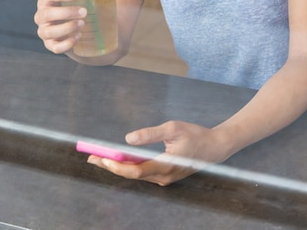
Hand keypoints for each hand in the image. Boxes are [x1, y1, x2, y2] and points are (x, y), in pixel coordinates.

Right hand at [34, 0, 85, 53]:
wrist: (72, 30)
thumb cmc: (75, 10)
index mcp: (46, 1)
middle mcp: (41, 16)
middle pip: (47, 14)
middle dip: (66, 13)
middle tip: (84, 12)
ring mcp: (43, 31)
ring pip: (49, 31)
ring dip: (67, 28)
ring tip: (82, 24)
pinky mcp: (49, 44)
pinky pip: (55, 47)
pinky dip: (67, 43)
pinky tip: (78, 36)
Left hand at [87, 120, 227, 185]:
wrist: (215, 148)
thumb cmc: (196, 135)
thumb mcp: (173, 128)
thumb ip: (150, 134)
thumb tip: (128, 138)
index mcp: (165, 166)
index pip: (134, 170)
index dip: (115, 165)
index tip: (101, 157)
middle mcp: (162, 177)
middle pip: (131, 174)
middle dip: (110, 165)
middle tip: (91, 156)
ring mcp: (164, 178)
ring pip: (136, 175)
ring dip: (118, 166)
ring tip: (100, 157)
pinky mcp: (165, 175)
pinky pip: (143, 173)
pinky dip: (129, 166)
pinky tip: (120, 159)